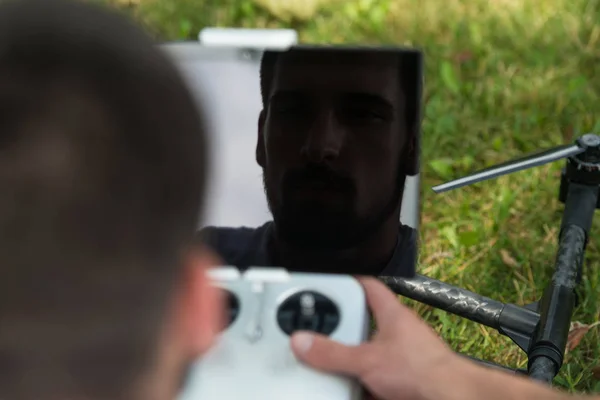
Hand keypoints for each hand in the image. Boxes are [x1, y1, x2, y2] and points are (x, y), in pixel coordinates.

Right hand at [289, 277, 458, 399]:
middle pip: (366, 320)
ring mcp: (404, 355)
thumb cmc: (424, 371)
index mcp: (393, 314)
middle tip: (326, 333)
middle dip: (347, 329)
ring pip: (372, 350)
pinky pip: (380, 374)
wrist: (451, 398)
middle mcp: (400, 332)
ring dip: (357, 359)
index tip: (335, 281)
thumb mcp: (366, 360)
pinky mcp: (406, 376)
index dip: (352, 280)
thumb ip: (332, 353)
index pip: (370, 286)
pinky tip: (358, 387)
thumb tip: (304, 342)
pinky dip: (366, 380)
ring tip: (340, 366)